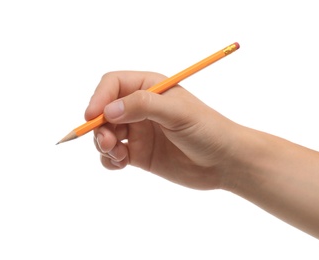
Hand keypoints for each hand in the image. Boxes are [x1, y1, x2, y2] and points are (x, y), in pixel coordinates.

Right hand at [85, 71, 238, 189]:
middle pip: (105, 110)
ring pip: (106, 133)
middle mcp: (142, 108)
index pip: (113, 84)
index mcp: (151, 88)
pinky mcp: (141, 154)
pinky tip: (120, 164)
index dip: (100, 98)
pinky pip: (114, 155)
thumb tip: (109, 110)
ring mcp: (140, 132)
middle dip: (99, 126)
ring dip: (103, 144)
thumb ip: (143, 106)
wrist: (225, 162)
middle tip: (107, 142)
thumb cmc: (207, 130)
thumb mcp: (178, 112)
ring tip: (117, 155)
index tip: (93, 116)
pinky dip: (110, 160)